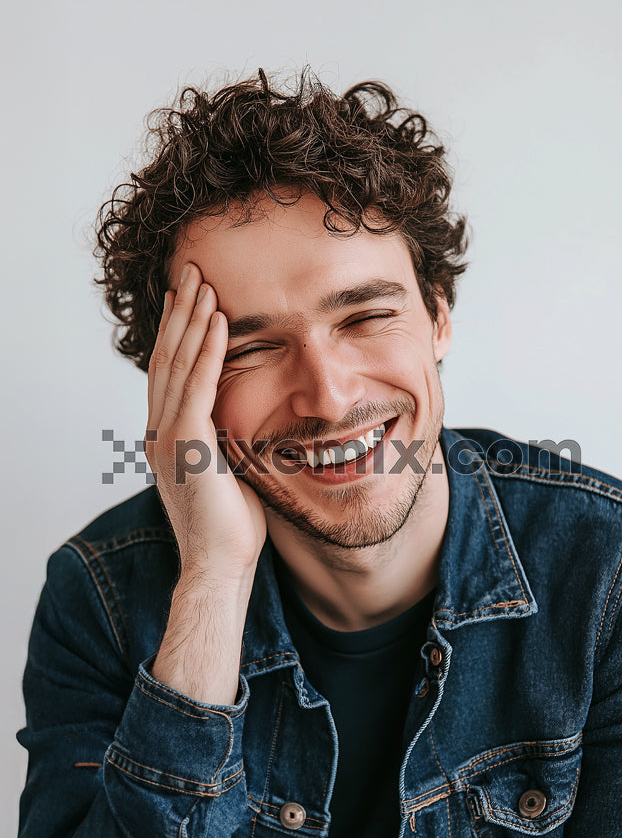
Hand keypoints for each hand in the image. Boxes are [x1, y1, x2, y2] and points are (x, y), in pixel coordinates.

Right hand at [145, 262, 266, 585]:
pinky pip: (196, 385)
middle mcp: (160, 431)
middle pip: (166, 358)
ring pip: (177, 364)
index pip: (170, 372)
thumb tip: (244, 421)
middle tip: (190, 272)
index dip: (179, 332)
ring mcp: (168, 436)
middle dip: (179, 313)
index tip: (189, 299)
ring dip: (192, 320)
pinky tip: (218, 321)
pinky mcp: (186, 443)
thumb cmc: (231, 526)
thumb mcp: (227, 471)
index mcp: (167, 437)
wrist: (220, 565)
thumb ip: (225, 439)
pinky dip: (206, 350)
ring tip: (203, 282)